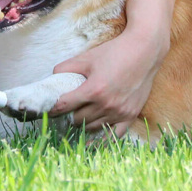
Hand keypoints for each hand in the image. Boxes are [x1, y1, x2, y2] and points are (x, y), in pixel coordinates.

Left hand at [50, 27, 169, 137]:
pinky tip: (93, 138)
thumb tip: (52, 77)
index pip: (65, 106)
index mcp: (93, 90)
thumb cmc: (114, 52)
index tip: (47, 109)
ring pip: (92, 127)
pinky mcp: (131, 115)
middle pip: (77, 119)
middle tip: (66, 110)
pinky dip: (102, 137)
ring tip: (78, 117)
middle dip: (69, 114)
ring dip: (83, 123)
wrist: (144, 52)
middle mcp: (106, 105)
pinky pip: (114, 136)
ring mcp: (119, 112)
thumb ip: (65, 68)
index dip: (53, 108)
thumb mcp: (86, 58)